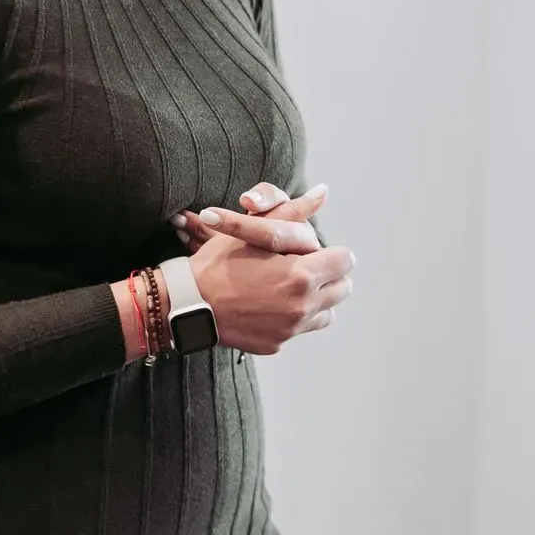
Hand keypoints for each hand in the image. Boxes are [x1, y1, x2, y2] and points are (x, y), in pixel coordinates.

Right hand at [184, 181, 352, 352]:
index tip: (311, 252)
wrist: (189, 303)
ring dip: (315, 299)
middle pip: (342, 288)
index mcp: (302, 274)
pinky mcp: (278, 343)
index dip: (330, 253)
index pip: (345, 260)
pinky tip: (268, 306)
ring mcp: (291, 328)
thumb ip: (293, 212)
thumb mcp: (255, 232)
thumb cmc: (219, 262)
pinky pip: (299, 329)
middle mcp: (303, 305)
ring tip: (287, 288)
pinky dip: (291, 319)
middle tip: (301, 269)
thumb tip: (323, 191)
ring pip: (326, 312)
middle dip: (327, 276)